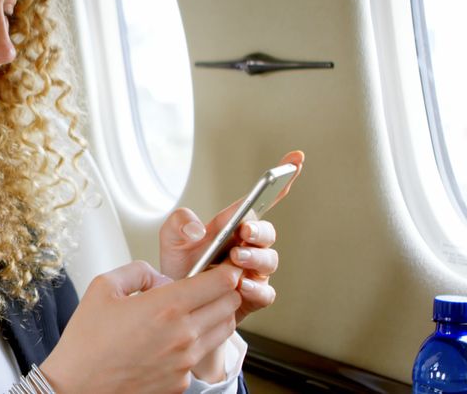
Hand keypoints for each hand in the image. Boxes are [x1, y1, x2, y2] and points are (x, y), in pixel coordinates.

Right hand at [40, 261, 242, 393]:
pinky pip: (201, 356)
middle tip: (212, 285)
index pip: (219, 283)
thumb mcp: (103, 287)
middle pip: (230, 305)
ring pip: (223, 331)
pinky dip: (196, 344)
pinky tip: (172, 339)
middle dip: (226, 291)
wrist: (77, 386)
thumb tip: (160, 278)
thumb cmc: (86, 341)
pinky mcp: (181, 382)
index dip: (226, 271)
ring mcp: (185, 362)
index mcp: (165, 307)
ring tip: (195, 310)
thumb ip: (138, 271)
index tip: (224, 267)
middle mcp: (183, 335)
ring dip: (217, 316)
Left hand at [158, 151, 303, 380]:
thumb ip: (178, 223)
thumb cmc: (179, 268)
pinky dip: (255, 288)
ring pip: (270, 260)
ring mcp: (253, 271)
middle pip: (267, 232)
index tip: (295, 159)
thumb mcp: (171, 239)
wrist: (175, 306)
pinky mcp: (253, 297)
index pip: (261, 201)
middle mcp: (248, 246)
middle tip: (244, 231)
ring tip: (235, 259)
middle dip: (259, 230)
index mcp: (232, 225)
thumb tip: (198, 228)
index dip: (281, 180)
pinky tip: (241, 286)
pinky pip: (265, 293)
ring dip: (255, 257)